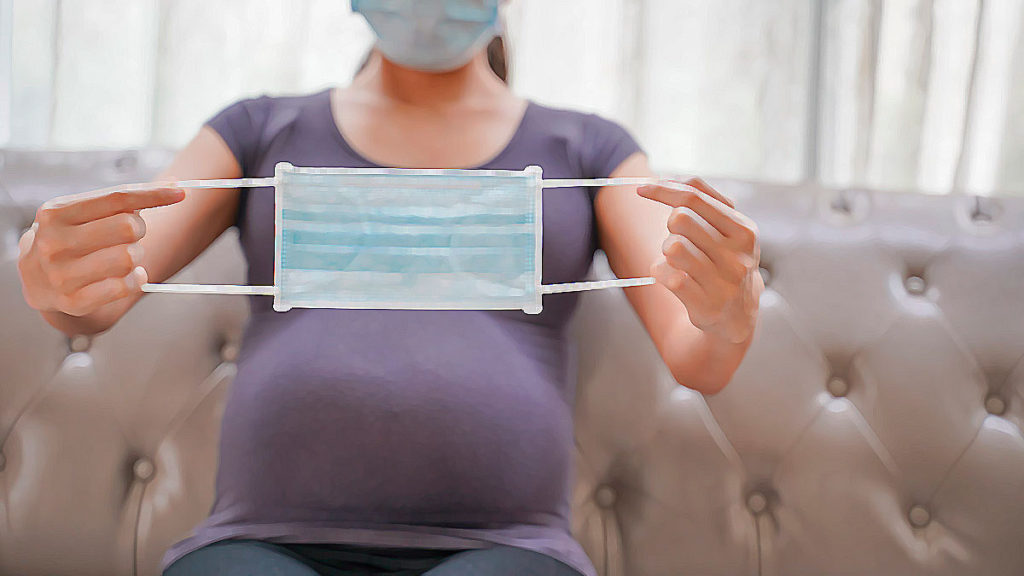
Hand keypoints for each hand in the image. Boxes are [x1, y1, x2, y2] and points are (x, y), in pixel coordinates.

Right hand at [17, 184, 184, 317]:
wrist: (36, 282)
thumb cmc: (69, 240)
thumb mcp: (81, 214)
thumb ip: (121, 200)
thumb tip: (174, 184)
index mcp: (56, 213)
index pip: (117, 197)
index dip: (154, 194)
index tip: (181, 193)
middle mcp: (54, 242)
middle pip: (128, 227)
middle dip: (139, 229)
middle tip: (129, 236)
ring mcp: (62, 274)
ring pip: (130, 257)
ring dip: (137, 256)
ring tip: (123, 258)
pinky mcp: (74, 301)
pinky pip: (126, 286)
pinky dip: (136, 280)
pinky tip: (127, 277)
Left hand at [638, 178, 761, 343]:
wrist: (738, 315)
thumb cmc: (726, 263)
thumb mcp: (729, 230)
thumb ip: (705, 201)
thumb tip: (668, 179)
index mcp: (744, 231)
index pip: (695, 197)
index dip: (663, 189)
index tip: (641, 188)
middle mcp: (738, 256)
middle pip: (680, 218)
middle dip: (671, 225)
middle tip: (680, 238)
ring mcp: (723, 282)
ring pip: (672, 246)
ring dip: (666, 251)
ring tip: (680, 261)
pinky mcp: (705, 304)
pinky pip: (664, 274)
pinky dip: (660, 272)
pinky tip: (674, 279)